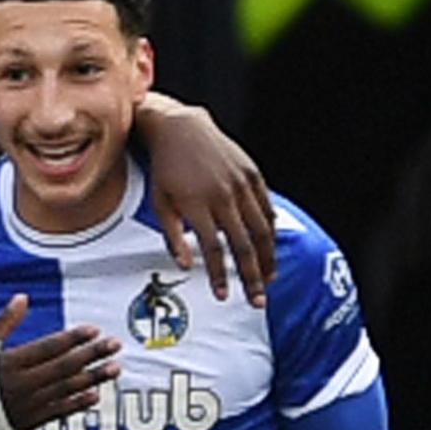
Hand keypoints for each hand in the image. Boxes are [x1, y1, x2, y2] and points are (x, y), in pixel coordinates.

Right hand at [0, 295, 121, 429]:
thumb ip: (4, 322)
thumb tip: (23, 297)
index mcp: (8, 363)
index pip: (49, 348)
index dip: (74, 338)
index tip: (94, 330)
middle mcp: (19, 386)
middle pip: (64, 367)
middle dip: (92, 355)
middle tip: (115, 344)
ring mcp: (24, 406)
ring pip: (67, 390)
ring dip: (94, 378)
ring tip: (115, 367)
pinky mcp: (26, 423)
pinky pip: (58, 412)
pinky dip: (77, 403)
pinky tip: (95, 393)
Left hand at [136, 92, 275, 305]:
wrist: (180, 128)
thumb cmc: (165, 170)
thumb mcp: (160, 203)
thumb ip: (173, 236)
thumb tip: (186, 267)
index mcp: (197, 204)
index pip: (212, 250)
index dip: (218, 275)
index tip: (223, 296)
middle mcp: (223, 195)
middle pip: (243, 245)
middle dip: (252, 277)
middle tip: (258, 301)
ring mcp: (241, 183)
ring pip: (262, 229)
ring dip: (267, 258)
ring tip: (269, 279)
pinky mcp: (253, 174)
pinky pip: (267, 208)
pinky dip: (270, 230)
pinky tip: (269, 248)